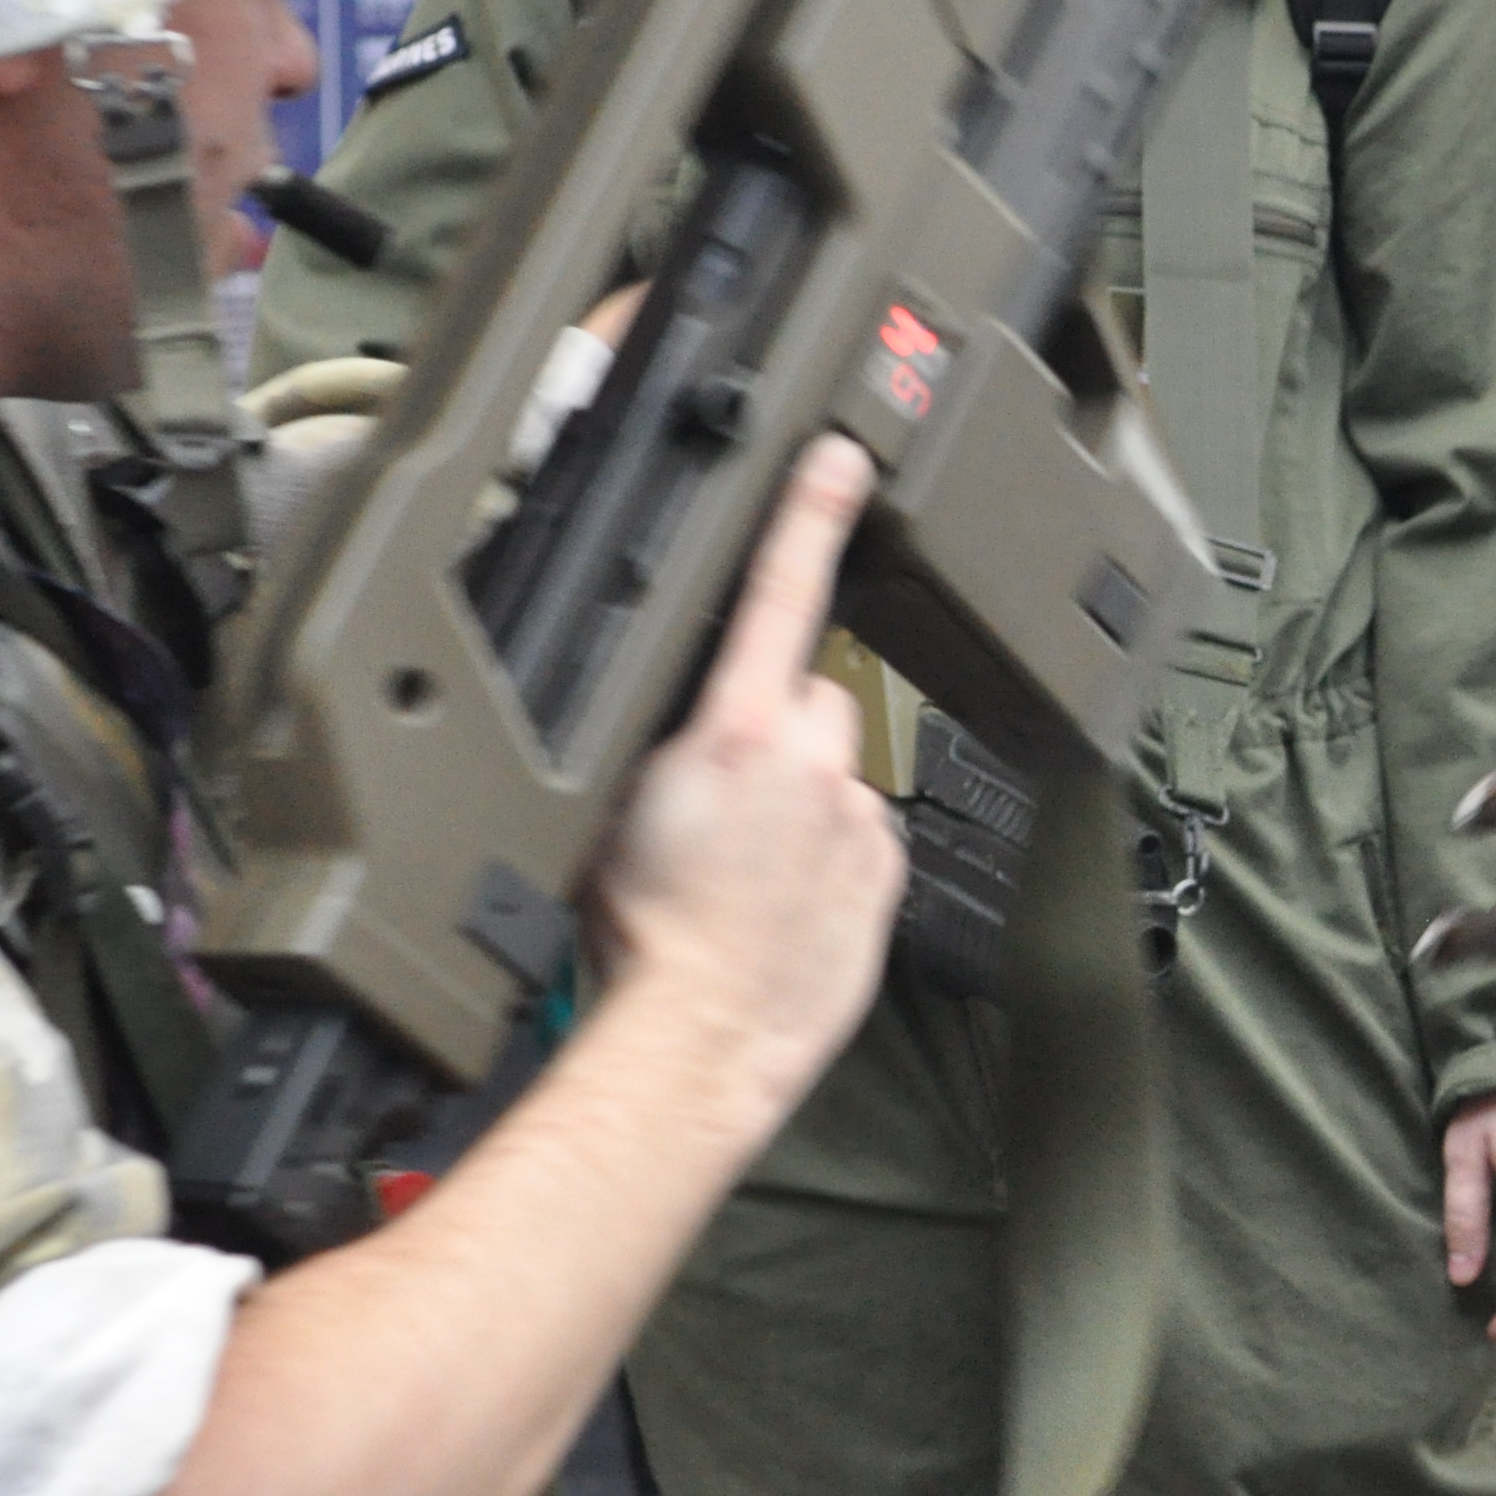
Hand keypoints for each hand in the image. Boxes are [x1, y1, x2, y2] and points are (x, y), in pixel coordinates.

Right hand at [587, 437, 906, 1107]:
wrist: (698, 1037)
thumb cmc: (638, 940)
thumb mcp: (610, 806)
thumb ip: (661, 739)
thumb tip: (674, 718)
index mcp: (737, 732)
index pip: (780, 593)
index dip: (809, 515)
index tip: (838, 459)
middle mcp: (812, 765)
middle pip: (809, 700)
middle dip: (774, 730)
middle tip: (719, 798)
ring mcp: (857, 822)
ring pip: (835, 776)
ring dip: (801, 802)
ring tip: (744, 867)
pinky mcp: (886, 876)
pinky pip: (858, 839)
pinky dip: (827, 856)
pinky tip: (779, 900)